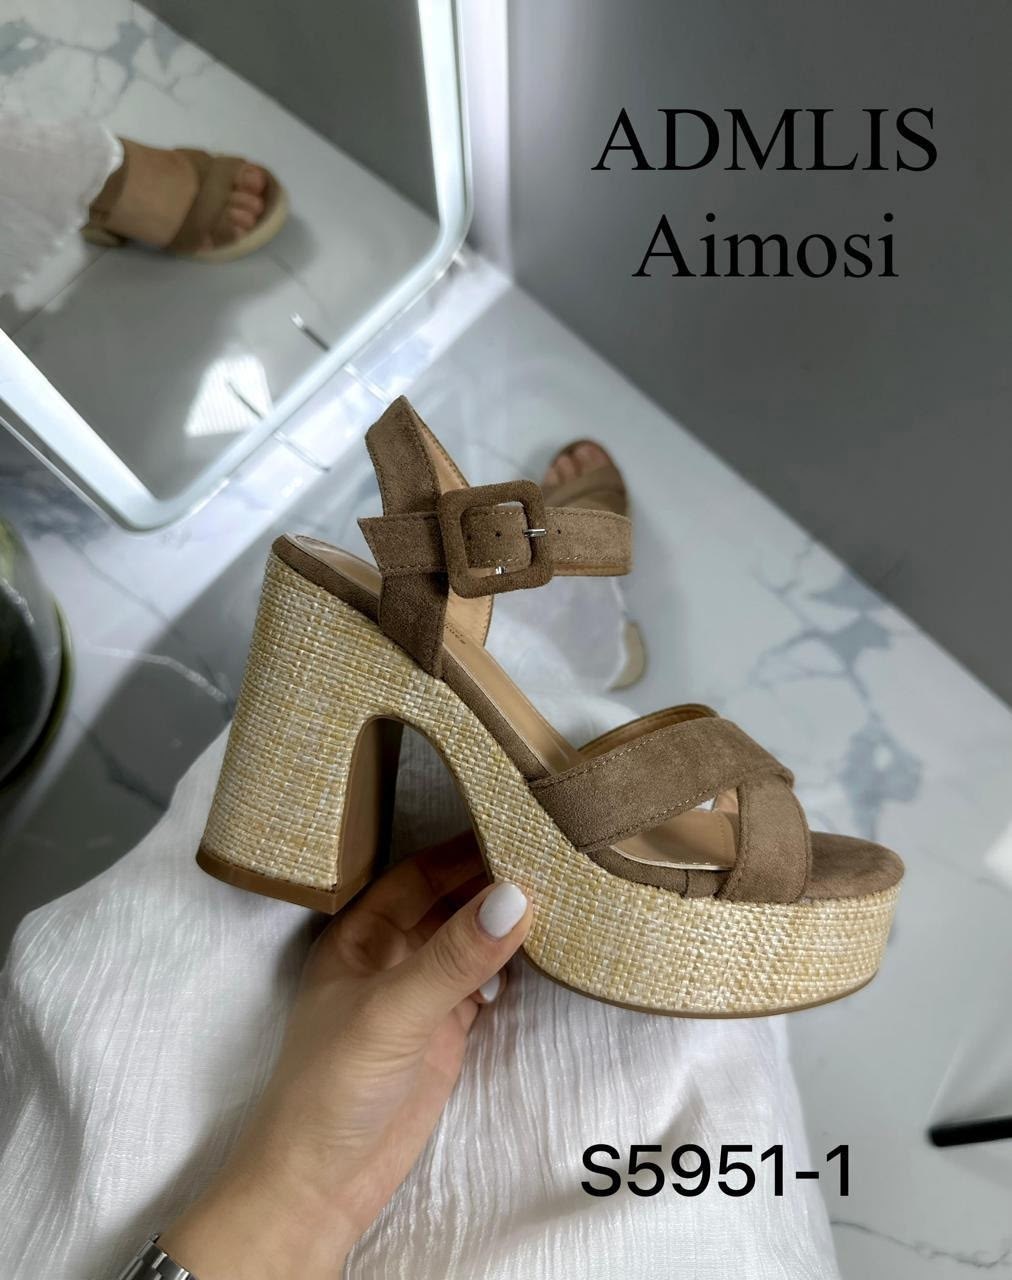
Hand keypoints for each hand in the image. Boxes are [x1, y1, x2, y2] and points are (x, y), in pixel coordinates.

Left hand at [158, 833, 531, 1278]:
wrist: (322, 1186)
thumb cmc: (331, 1088)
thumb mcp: (392, 1013)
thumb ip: (453, 957)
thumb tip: (516, 896)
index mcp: (357, 934)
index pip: (418, 874)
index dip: (463, 850)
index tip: (518, 827)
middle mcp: (388, 953)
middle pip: (448, 902)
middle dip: (492, 881)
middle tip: (553, 855)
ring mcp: (419, 992)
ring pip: (469, 940)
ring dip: (506, 921)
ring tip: (563, 891)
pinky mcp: (445, 1029)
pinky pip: (485, 980)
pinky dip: (514, 964)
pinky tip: (547, 947)